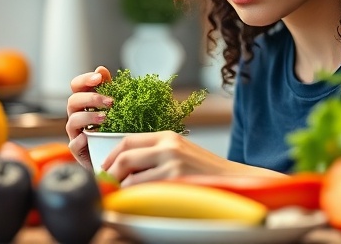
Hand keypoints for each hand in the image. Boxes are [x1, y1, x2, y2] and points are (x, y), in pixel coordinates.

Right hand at [65, 65, 112, 169]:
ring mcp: (76, 134)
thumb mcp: (115, 105)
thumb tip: (101, 68)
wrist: (117, 157)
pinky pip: (73, 144)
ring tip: (105, 118)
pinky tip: (90, 136)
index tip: (99, 78)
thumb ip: (108, 88)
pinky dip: (80, 139)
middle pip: (72, 101)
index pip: (77, 86)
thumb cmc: (116, 127)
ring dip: (88, 117)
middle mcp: (77, 116)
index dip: (85, 80)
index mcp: (84, 103)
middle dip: (91, 98)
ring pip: (72, 121)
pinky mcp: (79, 151)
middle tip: (111, 102)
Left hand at [102, 131, 282, 186]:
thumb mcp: (180, 153)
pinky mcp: (176, 181)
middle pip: (124, 156)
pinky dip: (135, 199)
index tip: (104, 170)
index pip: (127, 140)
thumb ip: (155, 154)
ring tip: (120, 198)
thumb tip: (123, 168)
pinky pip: (144, 191)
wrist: (235, 180)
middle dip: (110, 175)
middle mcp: (169, 145)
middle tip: (106, 188)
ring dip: (121, 190)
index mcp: (168, 136)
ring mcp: (172, 163)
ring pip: (130, 177)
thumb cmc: (204, 171)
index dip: (110, 157)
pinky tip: (137, 205)